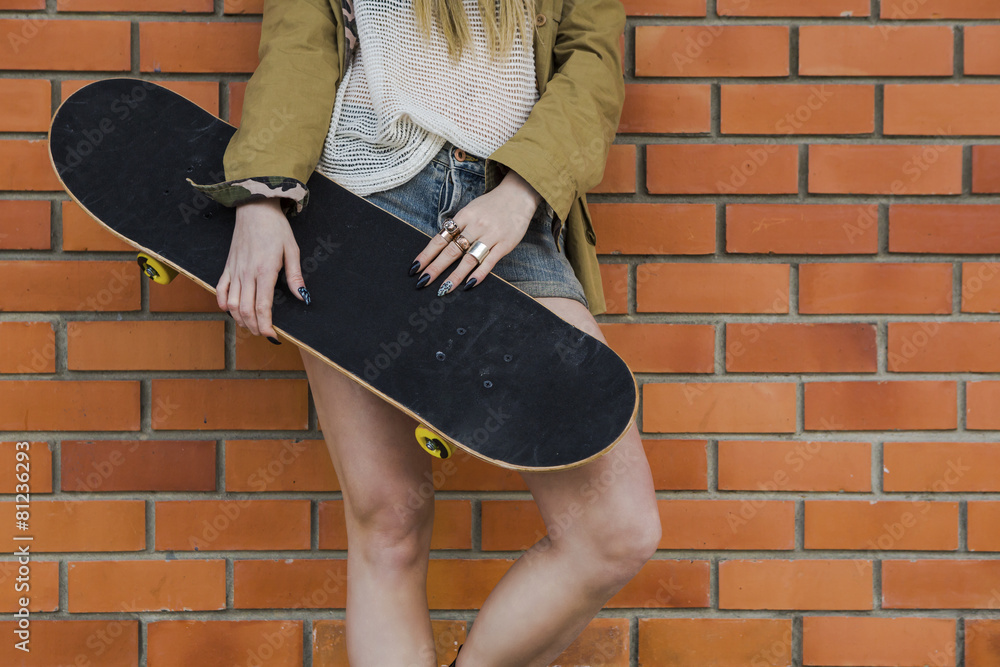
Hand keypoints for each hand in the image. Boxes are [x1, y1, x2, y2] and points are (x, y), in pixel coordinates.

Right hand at [216, 198, 309, 339]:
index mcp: (265, 271)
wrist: (255, 209)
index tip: (272, 336)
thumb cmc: (276, 228)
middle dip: (254, 327)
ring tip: (250, 326)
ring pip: (232, 303)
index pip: (262, 306)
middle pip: (245, 309)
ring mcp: (235, 270)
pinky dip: (223, 303)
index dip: (266, 325)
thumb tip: (303, 297)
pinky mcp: (227, 266)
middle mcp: (247, 273)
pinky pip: (220, 289)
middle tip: (264, 334)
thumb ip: (295, 277)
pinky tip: (229, 310)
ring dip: (240, 319)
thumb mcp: (292, 250)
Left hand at [410, 168, 541, 293]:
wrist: (519, 195)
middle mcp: (475, 226)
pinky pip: (490, 262)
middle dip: (436, 268)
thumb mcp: (471, 210)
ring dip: (455, 276)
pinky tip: (468, 284)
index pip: (441, 238)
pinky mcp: (505, 244)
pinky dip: (479, 274)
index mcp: (464, 216)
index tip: (415, 268)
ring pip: (469, 259)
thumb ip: (458, 226)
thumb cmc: (491, 206)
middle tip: (422, 282)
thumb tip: (440, 246)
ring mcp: (491, 235)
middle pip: (452, 250)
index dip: (427, 254)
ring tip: (443, 290)